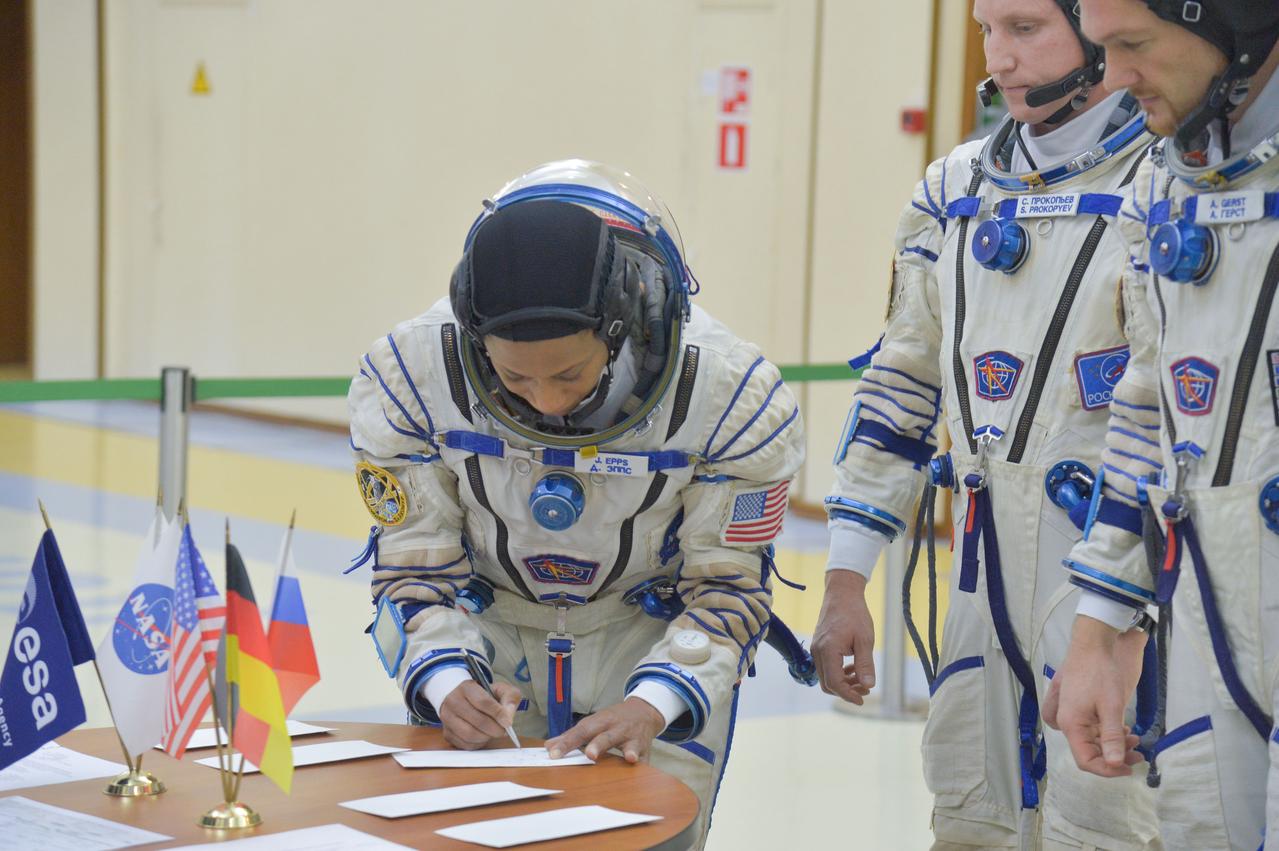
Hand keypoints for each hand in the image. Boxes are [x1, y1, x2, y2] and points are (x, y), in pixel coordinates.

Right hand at [438, 679, 522, 749]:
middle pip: (477, 721)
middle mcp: (453, 701)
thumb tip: (508, 717)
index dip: (498, 714)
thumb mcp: (500, 690)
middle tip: (503, 731)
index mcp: (466, 687)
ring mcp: (447, 718)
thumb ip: (510, 698)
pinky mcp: (447, 733)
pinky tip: (483, 736)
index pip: (483, 702)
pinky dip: (478, 744)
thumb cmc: (484, 695)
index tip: (508, 722)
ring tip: (493, 733)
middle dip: (495, 729)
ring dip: (486, 737)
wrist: (463, 698)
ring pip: (470, 734)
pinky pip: (465, 744)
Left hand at [544, 697, 664, 763]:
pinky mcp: (645, 749)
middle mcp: (617, 728)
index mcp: (601, 721)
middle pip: (606, 736)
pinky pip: (645, 758)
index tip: (553, 753)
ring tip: (629, 758)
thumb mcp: (594, 722)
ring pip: (630, 745)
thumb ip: (572, 736)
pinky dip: (644, 764)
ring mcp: (633, 738)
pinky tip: (643, 768)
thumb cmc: (613, 720)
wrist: (644, 711)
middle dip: (599, 744)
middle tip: (590, 754)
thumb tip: (548, 746)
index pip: (581, 731)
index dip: (567, 742)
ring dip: (629, 751)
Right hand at [811, 570, 875, 704]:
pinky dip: (838, 673)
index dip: (848, 695)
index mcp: (828, 650)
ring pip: (826, 676)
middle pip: (827, 683)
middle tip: (866, 690)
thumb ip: (865, 663)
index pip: (834, 682)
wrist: (841, 593)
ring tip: (862, 679)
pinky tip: (853, 668)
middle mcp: (818, 651)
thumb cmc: (854, 613)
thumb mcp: (865, 639)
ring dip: (843, 683)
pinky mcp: (819, 646)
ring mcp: (816, 648)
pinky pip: (825, 667)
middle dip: (846, 691)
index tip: (863, 699)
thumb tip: (869, 685)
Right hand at [1042, 614, 1146, 776]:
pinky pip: (1085, 726)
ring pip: (1087, 739)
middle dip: (1113, 755)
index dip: (1107, 770)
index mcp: (1070, 723)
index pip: (1085, 760)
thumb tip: (1115, 763)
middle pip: (1087, 750)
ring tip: (1134, 737)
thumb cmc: (1101, 672)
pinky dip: (1103, 731)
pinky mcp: (1072, 702)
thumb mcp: (1111, 706)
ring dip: (1110, 743)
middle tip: (1139, 753)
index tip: (1130, 768)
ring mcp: (1066, 710)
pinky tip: (1120, 725)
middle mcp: (1064, 720)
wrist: (1093, 642)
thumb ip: (1112, 736)